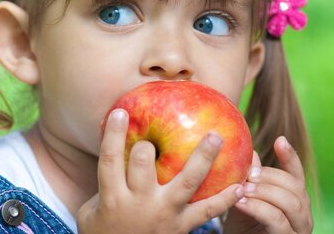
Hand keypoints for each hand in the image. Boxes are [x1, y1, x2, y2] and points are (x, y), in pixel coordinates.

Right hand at [77, 109, 243, 233]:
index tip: (119, 111)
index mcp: (112, 197)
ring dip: (202, 157)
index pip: (110, 159)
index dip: (113, 134)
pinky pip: (207, 211)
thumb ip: (107, 179)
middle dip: (148, 145)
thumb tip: (112, 140)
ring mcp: (164, 215)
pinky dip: (224, 199)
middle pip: (144, 164)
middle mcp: (139, 204)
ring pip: (186, 182)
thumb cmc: (104, 230)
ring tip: (216, 136)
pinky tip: (239, 185)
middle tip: (157, 130)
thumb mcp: (93, 207)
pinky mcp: (182, 228)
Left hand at [223, 137, 312, 233]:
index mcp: (293, 198)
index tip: (280, 140)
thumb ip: (248, 178)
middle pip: (294, 187)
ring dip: (265, 192)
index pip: (296, 174)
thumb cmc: (241, 225)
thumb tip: (249, 150)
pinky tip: (241, 202)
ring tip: (243, 188)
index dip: (290, 157)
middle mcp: (302, 214)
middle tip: (247, 174)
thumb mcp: (243, 197)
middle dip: (270, 177)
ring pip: (291, 203)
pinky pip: (277, 221)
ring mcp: (298, 229)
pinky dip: (259, 208)